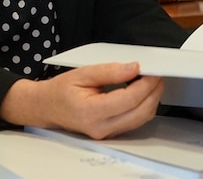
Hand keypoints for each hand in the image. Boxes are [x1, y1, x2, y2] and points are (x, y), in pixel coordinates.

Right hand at [0, 62, 163, 139]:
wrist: (46, 107)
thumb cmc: (61, 90)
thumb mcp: (82, 73)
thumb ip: (109, 71)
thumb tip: (133, 68)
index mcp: (91, 111)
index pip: (128, 100)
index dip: (145, 84)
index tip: (151, 71)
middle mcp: (100, 127)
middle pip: (140, 113)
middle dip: (153, 92)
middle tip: (156, 75)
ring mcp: (106, 134)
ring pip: (141, 119)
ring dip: (151, 100)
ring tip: (150, 81)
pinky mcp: (111, 134)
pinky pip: (134, 122)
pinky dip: (143, 106)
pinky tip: (141, 92)